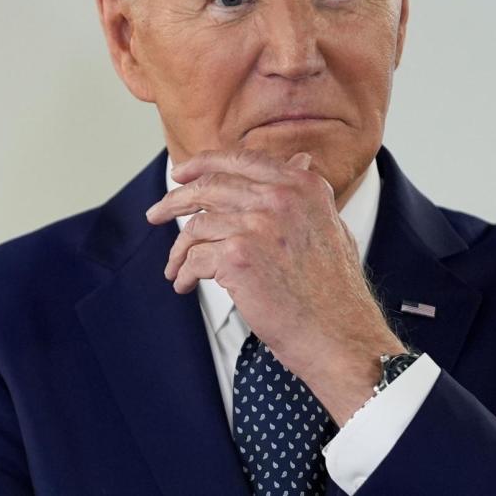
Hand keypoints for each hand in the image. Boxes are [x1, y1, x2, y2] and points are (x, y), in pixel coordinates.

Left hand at [148, 148, 404, 423]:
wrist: (340, 335)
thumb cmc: (335, 291)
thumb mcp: (330, 224)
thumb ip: (306, 192)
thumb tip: (299, 160)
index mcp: (301, 185)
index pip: (238, 161)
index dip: (201, 164)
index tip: (180, 174)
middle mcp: (279, 197)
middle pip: (208, 187)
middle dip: (174, 201)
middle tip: (156, 213)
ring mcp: (257, 225)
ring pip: (196, 226)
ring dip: (179, 250)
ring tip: (175, 268)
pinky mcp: (237, 258)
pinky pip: (195, 259)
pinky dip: (185, 274)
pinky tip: (186, 285)